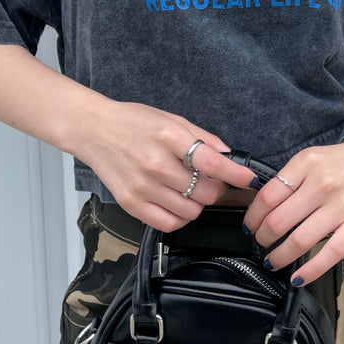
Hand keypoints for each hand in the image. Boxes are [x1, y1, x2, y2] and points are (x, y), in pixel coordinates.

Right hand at [77, 100, 258, 230]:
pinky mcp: (131, 204)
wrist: (94, 130)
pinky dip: (181, 217)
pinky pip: (169, 224)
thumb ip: (202, 138)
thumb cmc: (134, 122)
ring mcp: (142, 187)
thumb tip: (229, 156)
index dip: (236, 174)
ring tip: (190, 189)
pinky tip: (178, 203)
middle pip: (205, 192)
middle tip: (212, 181)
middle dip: (217, 189)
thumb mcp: (171, 119)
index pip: (212, 163)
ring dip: (199, 203)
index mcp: (168, 137)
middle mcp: (156, 164)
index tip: (249, 179)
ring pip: (191, 211)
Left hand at [242, 143, 343, 284]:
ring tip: (272, 261)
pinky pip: (330, 254)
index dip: (253, 216)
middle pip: (278, 221)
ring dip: (279, 256)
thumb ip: (290, 178)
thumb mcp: (312, 158)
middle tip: (260, 243)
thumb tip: (263, 206)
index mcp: (305, 165)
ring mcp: (340, 207)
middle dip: (263, 238)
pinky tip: (297, 277)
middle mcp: (321, 185)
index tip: (250, 226)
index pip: (267, 196)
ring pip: (299, 241)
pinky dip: (310, 270)